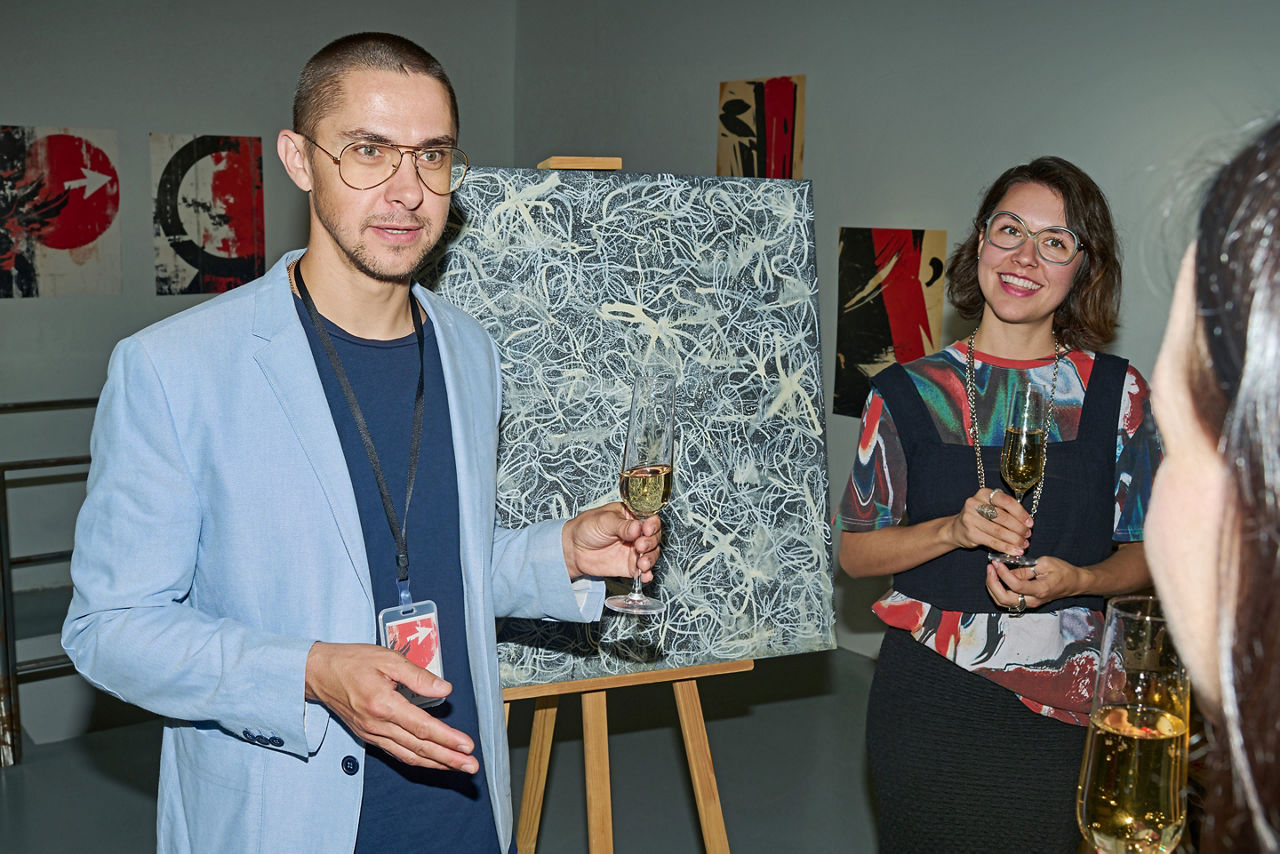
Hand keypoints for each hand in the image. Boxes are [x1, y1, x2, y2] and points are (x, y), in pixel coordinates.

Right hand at [304, 641, 477, 772]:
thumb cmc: (352, 662)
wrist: (319, 673)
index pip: (422, 727)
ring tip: (458, 768)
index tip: (467, 746)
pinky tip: (431, 762)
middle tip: (471, 766)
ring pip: (408, 755)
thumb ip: (418, 676)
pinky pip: (397, 753)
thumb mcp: (388, 659)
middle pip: (419, 747)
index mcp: (384, 704)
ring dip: (436, 764)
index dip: (447, 738)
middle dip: (448, 759)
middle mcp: (377, 724)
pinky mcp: (368, 736)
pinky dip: (417, 760)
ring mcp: (372, 733)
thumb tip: (445, 689)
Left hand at [561, 501, 661, 581]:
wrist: (573, 549)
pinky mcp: (630, 566)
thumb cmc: (586, 528)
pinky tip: (644, 575)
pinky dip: (646, 574)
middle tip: (640, 545)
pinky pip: (642, 571)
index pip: (650, 519)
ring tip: (642, 563)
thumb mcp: (604, 521)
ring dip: (651, 559)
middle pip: (654, 537)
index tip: (647, 529)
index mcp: (631, 517)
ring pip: (651, 554)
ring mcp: (634, 550)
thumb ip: (622, 526)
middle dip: (651, 542)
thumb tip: (637, 528)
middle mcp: (636, 533)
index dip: (652, 524)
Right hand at [951, 487, 1030, 555]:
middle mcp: (975, 503)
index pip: (1006, 501)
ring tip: (1023, 544)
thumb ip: (1006, 510)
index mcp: (984, 493)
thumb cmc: (980, 517)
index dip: (1021, 513)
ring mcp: (971, 518)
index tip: (1030, 523)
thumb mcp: (991, 507)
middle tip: (1027, 535)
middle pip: (1003, 517)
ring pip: (999, 531)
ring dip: (1014, 540)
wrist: (957, 528)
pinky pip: (993, 542)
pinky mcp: (970, 533)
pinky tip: (1015, 551)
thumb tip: (1027, 522)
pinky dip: (1006, 547)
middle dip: (1019, 528)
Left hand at [985, 555, 1081, 610]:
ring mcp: (1029, 604)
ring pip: (1003, 602)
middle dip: (992, 583)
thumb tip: (1007, 569)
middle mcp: (1033, 601)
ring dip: (993, 587)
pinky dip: (997, 590)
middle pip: (1004, 599)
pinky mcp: (1026, 602)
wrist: (1074, 583)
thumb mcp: (1045, 563)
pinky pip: (1006, 601)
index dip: (1003, 574)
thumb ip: (1024, 568)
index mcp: (1040, 590)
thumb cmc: (1063, 571)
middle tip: (990, 567)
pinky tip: (996, 578)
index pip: (1015, 586)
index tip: (996, 562)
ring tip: (991, 571)